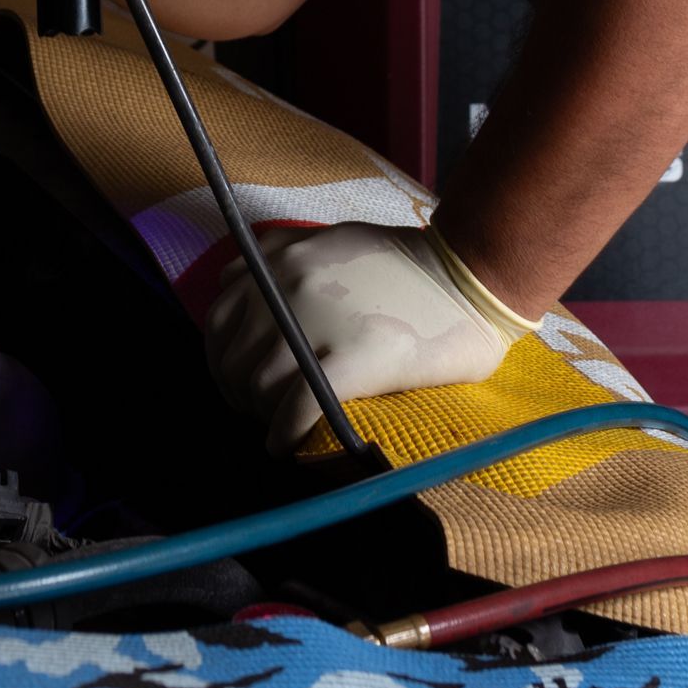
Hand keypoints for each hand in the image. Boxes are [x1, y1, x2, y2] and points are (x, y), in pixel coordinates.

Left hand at [205, 221, 537, 453]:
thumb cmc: (409, 263)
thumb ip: (285, 262)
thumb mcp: (333, 241)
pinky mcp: (351, 359)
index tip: (242, 377)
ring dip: (264, 417)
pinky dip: (284, 436)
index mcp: (280, 257)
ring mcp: (316, 322)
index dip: (224, 355)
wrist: (468, 278)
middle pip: (233, 359)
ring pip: (259, 388)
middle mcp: (286, 285)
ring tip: (281, 430)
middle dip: (242, 392)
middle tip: (263, 412)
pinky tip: (289, 447)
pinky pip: (295, 410)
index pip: (218, 317)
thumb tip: (246, 297)